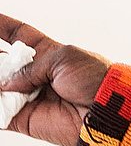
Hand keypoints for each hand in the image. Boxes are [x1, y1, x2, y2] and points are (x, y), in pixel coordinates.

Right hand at [0, 14, 109, 145]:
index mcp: (46, 53)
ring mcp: (26, 96)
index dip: (2, 26)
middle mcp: (34, 73)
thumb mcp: (62, 58)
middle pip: (2, 61)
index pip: (18, 35)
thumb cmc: (93, 78)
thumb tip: (4, 83)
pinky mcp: (21, 118)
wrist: (105, 107)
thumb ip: (30, 68)